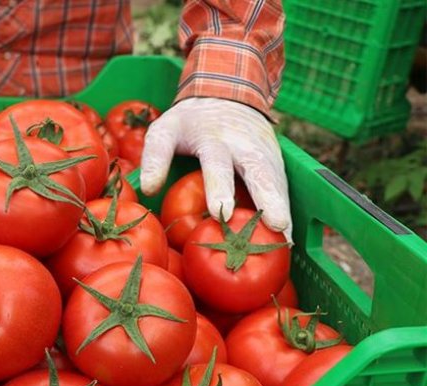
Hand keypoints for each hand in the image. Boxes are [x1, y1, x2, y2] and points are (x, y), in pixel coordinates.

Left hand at [140, 97, 291, 239]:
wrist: (228, 95)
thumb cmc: (190, 121)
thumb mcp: (165, 129)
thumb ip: (155, 157)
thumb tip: (148, 189)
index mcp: (214, 138)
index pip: (216, 162)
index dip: (219, 186)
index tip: (219, 212)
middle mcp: (244, 146)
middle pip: (259, 171)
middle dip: (267, 197)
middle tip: (275, 224)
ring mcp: (264, 154)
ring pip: (275, 181)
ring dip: (282, 209)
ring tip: (285, 241)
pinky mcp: (275, 164)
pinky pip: (281, 189)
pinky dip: (285, 213)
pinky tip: (286, 241)